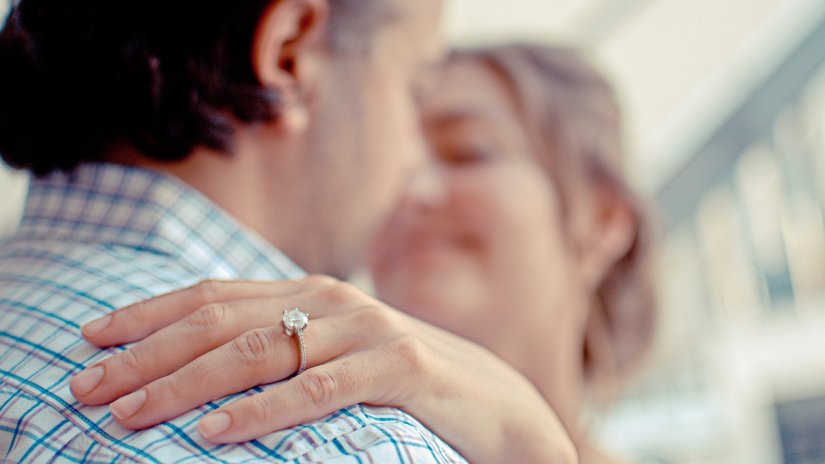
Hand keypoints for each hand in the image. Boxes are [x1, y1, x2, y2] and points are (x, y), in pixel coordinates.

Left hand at [71, 277, 576, 463]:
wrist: (490, 398)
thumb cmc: (398, 379)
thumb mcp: (330, 355)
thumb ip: (280, 345)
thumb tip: (200, 366)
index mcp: (308, 293)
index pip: (213, 293)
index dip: (149, 312)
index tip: (91, 336)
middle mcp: (330, 300)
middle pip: (221, 321)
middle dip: (147, 354)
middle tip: (88, 387)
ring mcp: (365, 329)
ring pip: (260, 352)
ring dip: (186, 384)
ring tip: (130, 414)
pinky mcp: (399, 364)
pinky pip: (318, 390)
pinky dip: (262, 411)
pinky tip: (215, 432)